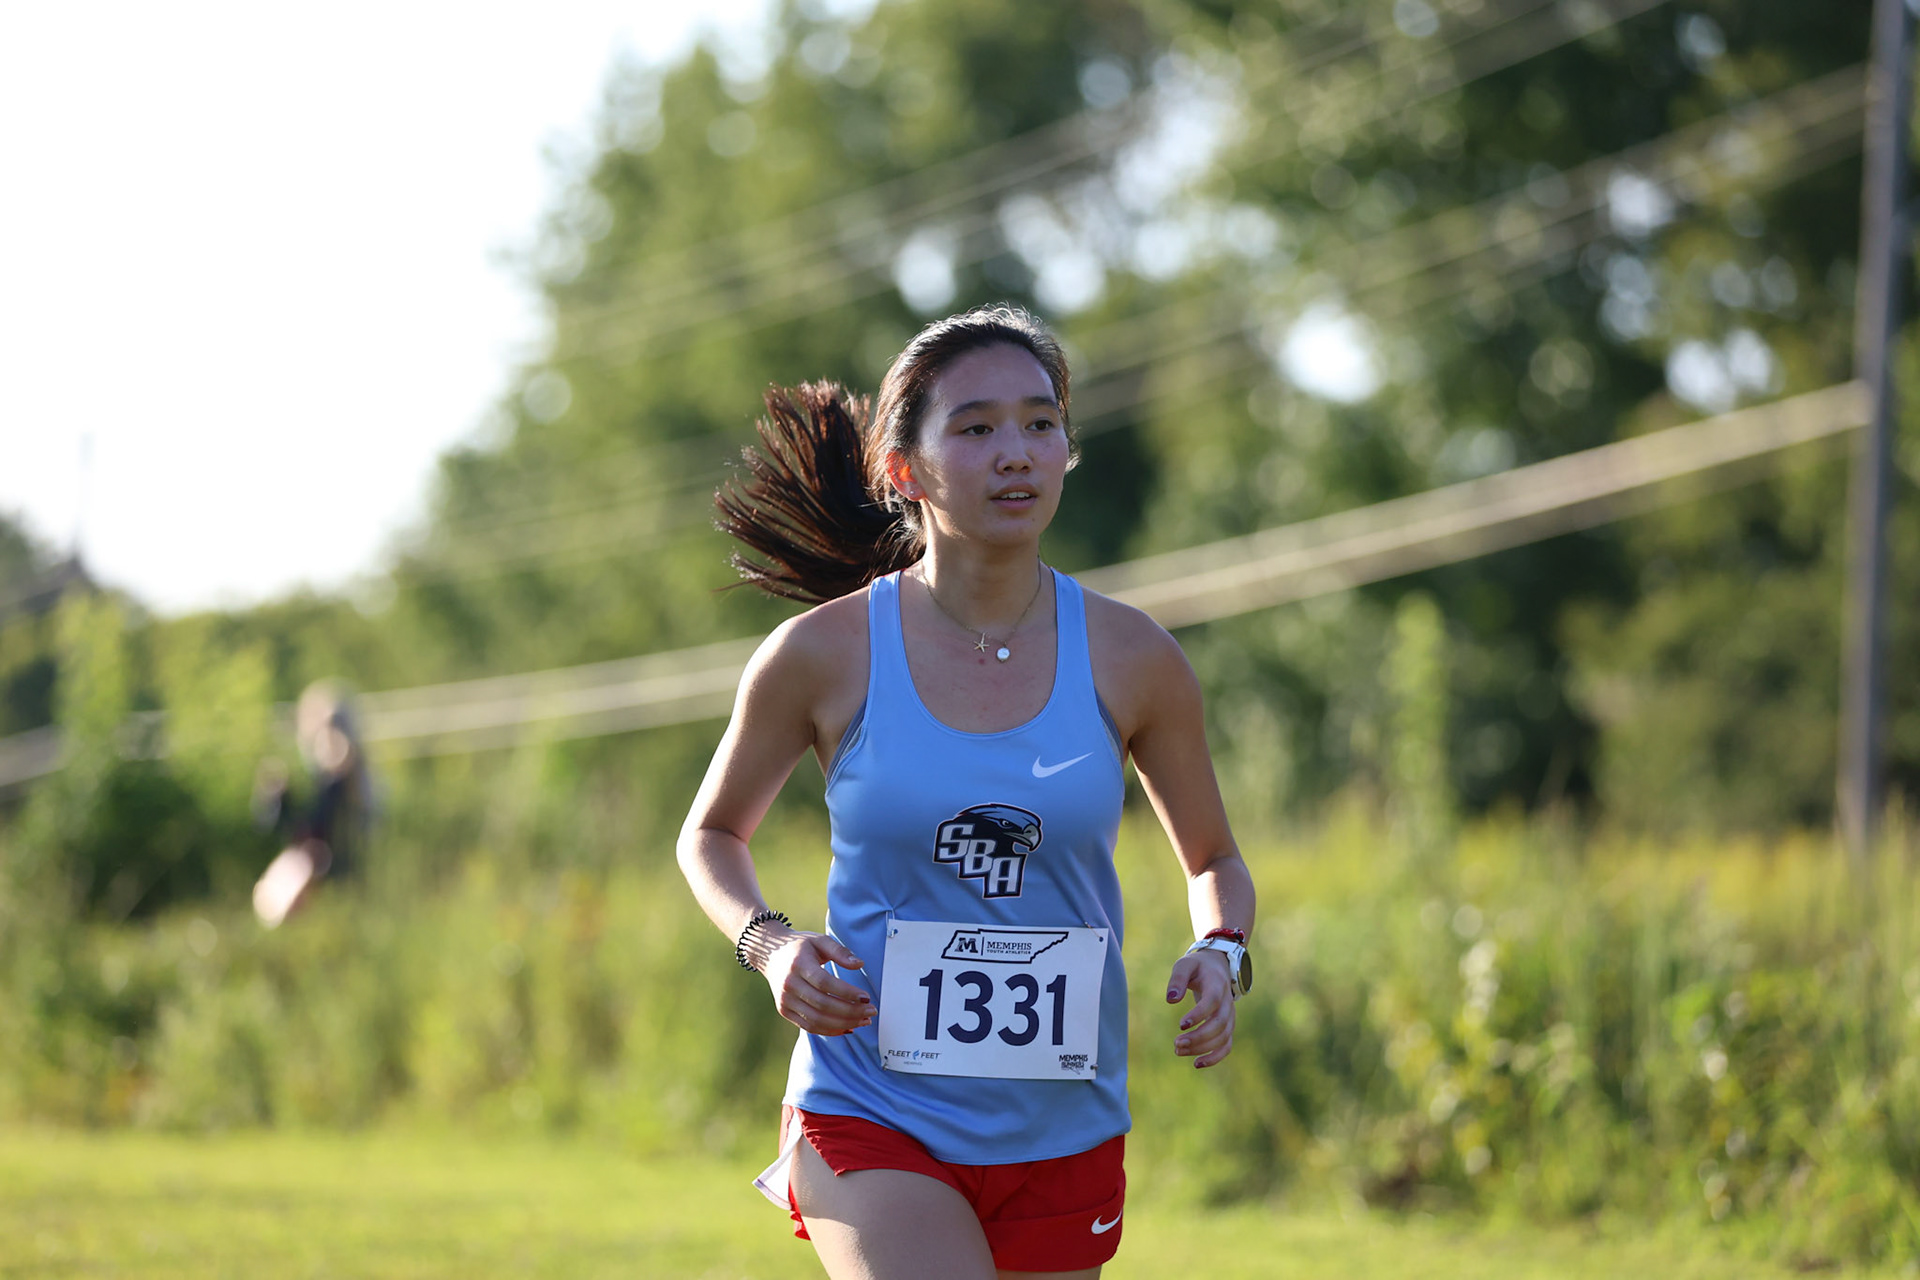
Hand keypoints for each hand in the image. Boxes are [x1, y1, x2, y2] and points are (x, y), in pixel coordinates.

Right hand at [761, 929, 872, 1036]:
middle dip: (850, 1011)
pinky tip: (848, 1027)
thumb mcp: (820, 940)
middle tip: (871, 1011)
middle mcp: (789, 984)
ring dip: (843, 1023)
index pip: (825, 983)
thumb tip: (859, 964)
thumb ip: (840, 951)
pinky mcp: (784, 1011)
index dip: (846, 992)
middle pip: (822, 1005)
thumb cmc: (800, 946)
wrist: (769, 953)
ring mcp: (785, 1000)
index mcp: (798, 964)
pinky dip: (830, 1030)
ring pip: (816, 1020)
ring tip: (863, 1020)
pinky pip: (809, 1026)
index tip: (866, 997)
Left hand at [1165, 948, 1235, 1068]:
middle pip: (1219, 1024)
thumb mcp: (1185, 965)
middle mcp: (1227, 1002)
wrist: (1217, 968)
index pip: (1212, 1002)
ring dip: (1202, 1048)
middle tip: (1176, 1043)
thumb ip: (1177, 979)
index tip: (1180, 1025)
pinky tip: (1196, 1064)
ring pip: (1223, 1037)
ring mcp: (1230, 1016)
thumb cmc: (1197, 967)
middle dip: (1198, 1037)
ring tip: (1178, 1050)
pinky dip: (1215, 1057)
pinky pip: (1226, 1046)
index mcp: (1217, 985)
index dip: (1199, 1014)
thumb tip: (1171, 1000)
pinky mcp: (1228, 1026)